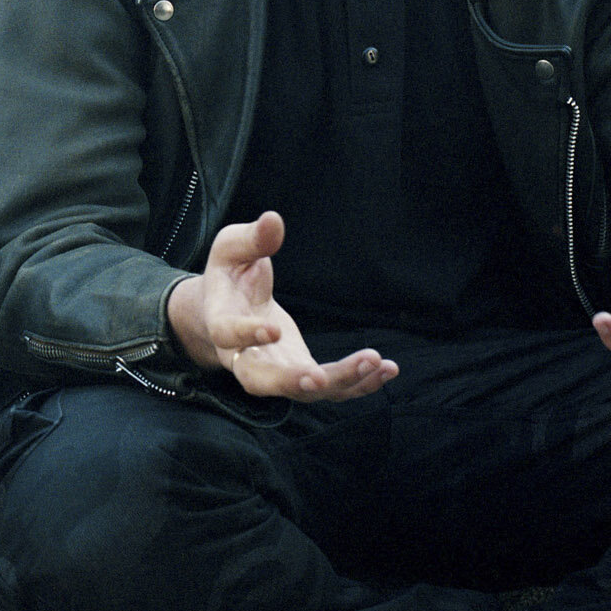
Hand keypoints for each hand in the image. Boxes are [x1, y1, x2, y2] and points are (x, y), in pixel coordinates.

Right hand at [168, 212, 397, 403]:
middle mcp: (243, 356)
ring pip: (304, 390)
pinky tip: (388, 369)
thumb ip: (253, 238)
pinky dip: (360, 383)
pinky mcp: (301, 373)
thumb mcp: (232, 249)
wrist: (226, 309)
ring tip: (376, 362)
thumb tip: (274, 220)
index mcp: (221, 321)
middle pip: (261, 381)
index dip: (247, 335)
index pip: (228, 335)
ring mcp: (275, 370)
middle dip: (292, 381)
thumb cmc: (229, 274)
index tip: (275, 329)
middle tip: (320, 378)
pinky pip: (330, 388)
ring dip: (341, 381)